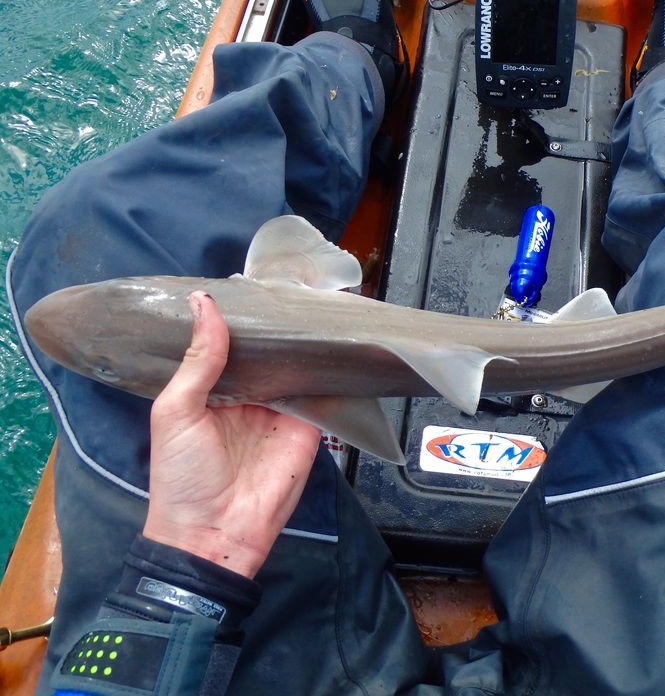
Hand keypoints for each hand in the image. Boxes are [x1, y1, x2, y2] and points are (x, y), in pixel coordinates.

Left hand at [143, 291, 322, 578]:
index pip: (230, 343)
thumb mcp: (176, 412)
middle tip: (293, 283)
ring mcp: (282, 408)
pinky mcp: (310, 425)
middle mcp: (250, 394)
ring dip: (306, 342)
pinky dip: (329, 369)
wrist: (215, 534)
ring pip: (297, 365)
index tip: (254, 280)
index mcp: (213, 388)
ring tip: (318, 300)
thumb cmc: (182, 477)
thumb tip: (204, 304)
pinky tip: (337, 340)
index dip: (241, 316)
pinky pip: (322, 391)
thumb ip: (198, 360)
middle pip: (269, 351)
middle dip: (279, 325)